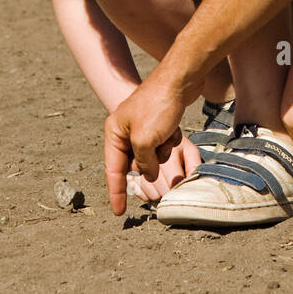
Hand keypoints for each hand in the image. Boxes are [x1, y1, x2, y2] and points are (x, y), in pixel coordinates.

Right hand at [104, 74, 187, 214]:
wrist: (180, 80)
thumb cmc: (158, 106)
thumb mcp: (145, 140)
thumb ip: (144, 163)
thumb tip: (149, 174)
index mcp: (114, 132)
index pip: (113, 169)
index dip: (116, 193)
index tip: (118, 213)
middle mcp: (125, 130)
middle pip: (135, 163)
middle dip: (149, 162)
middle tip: (157, 145)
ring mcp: (142, 126)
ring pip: (152, 156)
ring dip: (162, 150)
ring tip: (166, 131)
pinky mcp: (159, 123)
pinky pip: (164, 144)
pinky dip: (170, 140)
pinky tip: (174, 126)